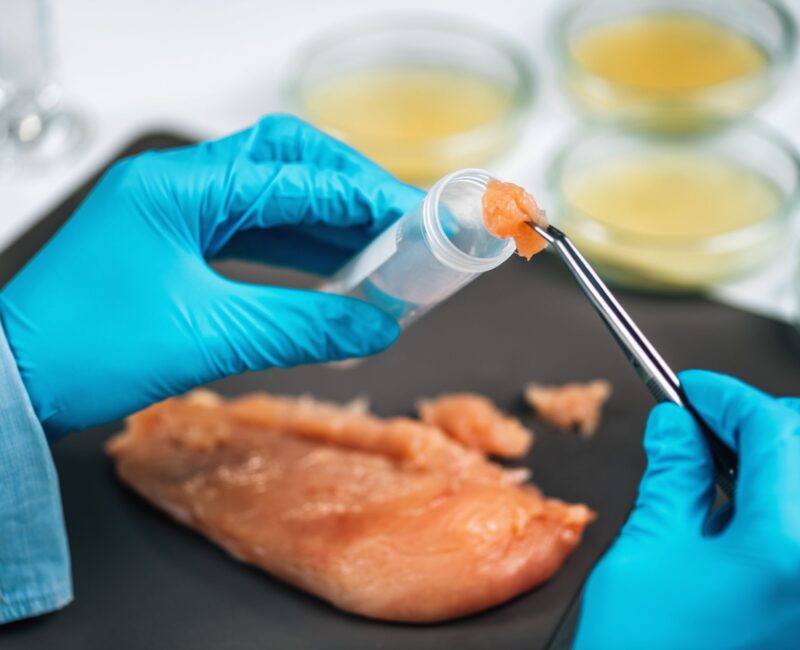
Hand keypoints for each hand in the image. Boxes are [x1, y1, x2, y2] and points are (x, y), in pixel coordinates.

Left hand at [0, 115, 422, 438]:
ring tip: (381, 245)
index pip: (293, 177)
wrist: (17, 381)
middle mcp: (178, 185)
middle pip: (285, 162)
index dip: (359, 197)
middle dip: (348, 189)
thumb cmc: (85, 350)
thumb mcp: (212, 336)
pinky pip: (252, 230)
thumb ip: (305, 326)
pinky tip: (335, 266)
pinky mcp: (177, 239)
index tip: (410, 216)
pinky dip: (297, 246)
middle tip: (399, 219)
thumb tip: (376, 326)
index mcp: (179, 188)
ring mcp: (176, 210)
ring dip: (327, 220)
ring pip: (271, 195)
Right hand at [574, 370, 799, 649]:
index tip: (695, 389)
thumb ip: (672, 475)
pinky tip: (740, 510)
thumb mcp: (649, 549)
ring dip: (771, 460)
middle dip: (757, 423)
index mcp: (787, 550)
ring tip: (718, 470)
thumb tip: (676, 424)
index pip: (771, 430)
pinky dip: (779, 502)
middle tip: (705, 425)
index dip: (726, 397)